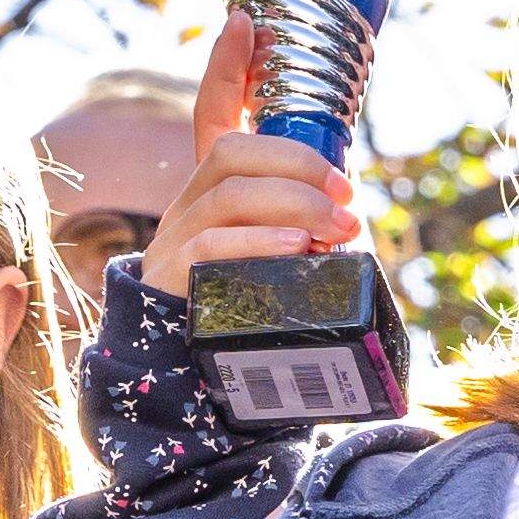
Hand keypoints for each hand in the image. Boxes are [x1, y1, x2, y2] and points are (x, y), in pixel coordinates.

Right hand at [142, 130, 355, 299]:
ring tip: (334, 231)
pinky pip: (208, 245)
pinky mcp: (165, 279)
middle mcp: (185, 211)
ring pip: (226, 197)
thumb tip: (352, 215)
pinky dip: (258, 240)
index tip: (340, 182)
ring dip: (292, 204)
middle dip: (299, 170)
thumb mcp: (273, 262)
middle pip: (231, 156)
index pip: (234, 143)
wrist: (188, 374)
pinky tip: (295, 247)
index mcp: (209, 197)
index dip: (289, 150)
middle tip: (345, 205)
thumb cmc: (246, 313)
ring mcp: (170, 242)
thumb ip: (302, 233)